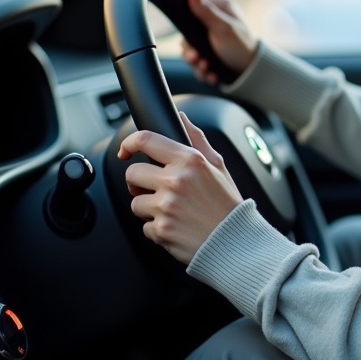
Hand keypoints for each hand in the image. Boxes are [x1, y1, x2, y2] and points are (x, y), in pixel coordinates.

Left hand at [118, 112, 243, 263]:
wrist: (234, 242)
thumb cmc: (227, 205)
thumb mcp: (217, 166)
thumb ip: (196, 139)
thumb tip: (182, 117)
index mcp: (190, 160)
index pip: (146, 140)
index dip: (129, 143)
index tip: (125, 151)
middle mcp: (176, 181)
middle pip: (132, 173)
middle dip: (139, 182)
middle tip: (156, 189)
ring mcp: (166, 206)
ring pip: (135, 202)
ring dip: (148, 208)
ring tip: (173, 211)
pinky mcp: (161, 230)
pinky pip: (145, 226)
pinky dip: (157, 228)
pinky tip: (177, 226)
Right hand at [183, 0, 257, 83]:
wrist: (252, 71)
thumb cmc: (242, 46)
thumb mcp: (223, 28)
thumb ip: (206, 11)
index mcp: (219, 6)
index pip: (191, 8)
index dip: (186, 26)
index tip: (189, 42)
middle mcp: (214, 18)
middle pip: (188, 33)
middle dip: (191, 51)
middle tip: (196, 59)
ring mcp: (211, 36)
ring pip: (191, 50)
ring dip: (196, 64)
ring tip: (206, 70)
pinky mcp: (211, 52)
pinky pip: (198, 61)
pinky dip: (203, 70)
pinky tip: (212, 76)